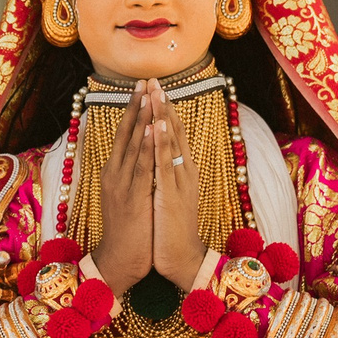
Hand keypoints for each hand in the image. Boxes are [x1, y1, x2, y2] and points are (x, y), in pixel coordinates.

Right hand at [89, 87, 153, 292]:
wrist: (119, 260)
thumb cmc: (127, 230)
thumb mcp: (128, 197)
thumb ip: (132, 175)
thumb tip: (141, 156)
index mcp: (114, 173)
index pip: (124, 135)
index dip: (132, 111)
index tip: (140, 88)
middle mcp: (115, 174)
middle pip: (126, 134)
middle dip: (136, 106)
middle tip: (143, 80)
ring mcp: (122, 184)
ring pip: (133, 145)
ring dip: (141, 118)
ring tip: (147, 95)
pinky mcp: (133, 196)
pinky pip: (141, 166)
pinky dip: (146, 146)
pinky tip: (150, 129)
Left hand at [143, 79, 211, 286]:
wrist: (181, 258)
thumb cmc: (171, 229)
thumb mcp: (168, 195)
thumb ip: (166, 175)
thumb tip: (159, 158)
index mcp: (181, 171)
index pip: (173, 135)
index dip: (165, 111)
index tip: (155, 89)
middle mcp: (183, 172)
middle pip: (174, 132)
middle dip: (163, 105)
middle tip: (154, 79)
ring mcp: (178, 182)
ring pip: (170, 142)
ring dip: (162, 115)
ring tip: (156, 91)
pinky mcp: (170, 194)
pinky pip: (164, 163)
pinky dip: (161, 142)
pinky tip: (157, 124)